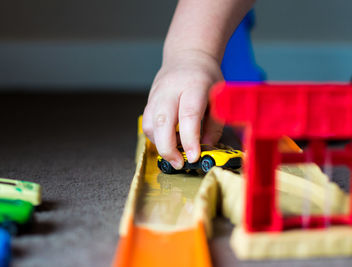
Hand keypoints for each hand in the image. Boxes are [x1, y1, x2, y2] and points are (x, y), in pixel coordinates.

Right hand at [143, 49, 223, 168]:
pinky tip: (169, 140)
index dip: (189, 139)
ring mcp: (156, 95)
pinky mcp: (149, 102)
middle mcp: (171, 90)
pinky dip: (155, 137)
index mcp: (193, 86)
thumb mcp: (219, 97)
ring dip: (160, 144)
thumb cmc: (206, 78)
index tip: (193, 157)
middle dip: (168, 148)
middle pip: (162, 122)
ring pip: (149, 125)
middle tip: (179, 164)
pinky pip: (147, 124)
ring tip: (176, 151)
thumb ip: (215, 124)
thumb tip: (208, 147)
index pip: (189, 115)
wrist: (187, 57)